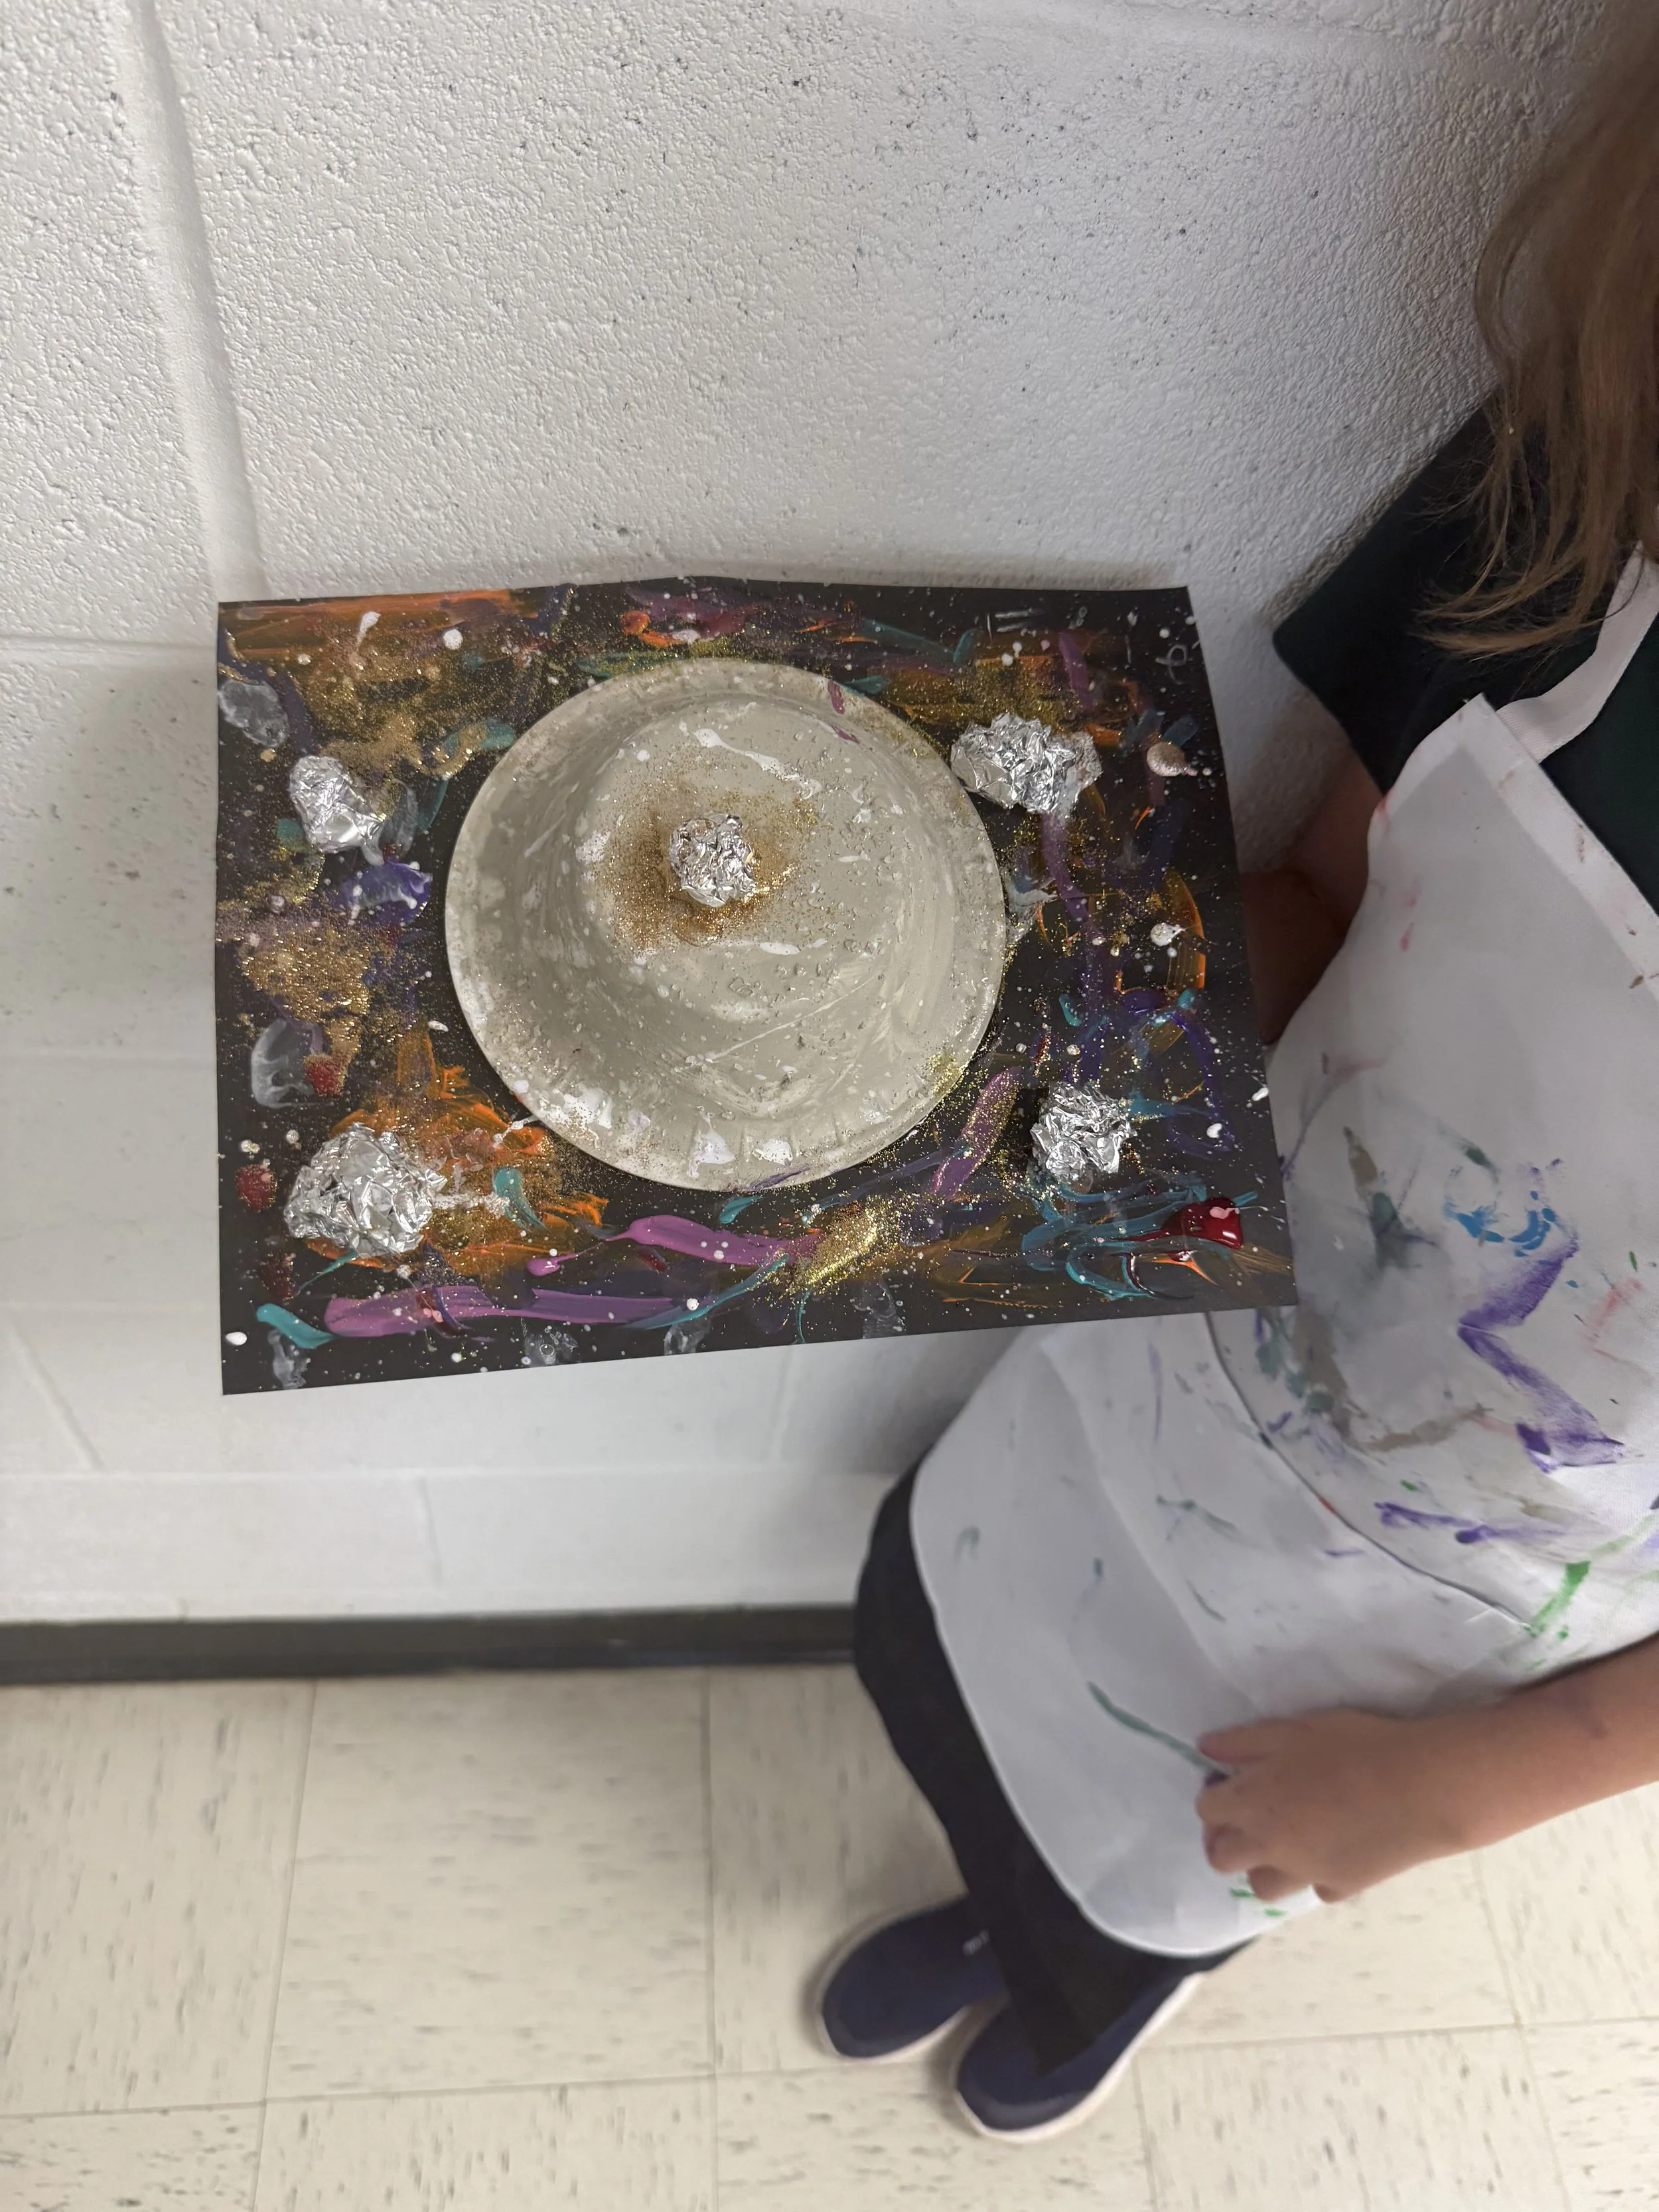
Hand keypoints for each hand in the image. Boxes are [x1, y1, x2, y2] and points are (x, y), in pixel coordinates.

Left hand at [1195, 1708, 1482, 1904]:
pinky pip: (1315, 1888)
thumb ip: (1243, 1742)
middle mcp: (1270, 1845)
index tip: (1232, 1778)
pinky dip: (1316, 1873)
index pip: (1207, 1810)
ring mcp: (1305, 1873)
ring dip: (1263, 1864)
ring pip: (1262, 1885)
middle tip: (1249, 1814)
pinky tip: (1333, 1847)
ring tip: (1285, 1838)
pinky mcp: (1341, 1888)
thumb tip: (1205, 1749)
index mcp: (1253, 1804)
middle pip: (1221, 1858)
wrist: (1420, 1788)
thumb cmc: (1354, 1748)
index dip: (1214, 1793)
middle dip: (1224, 1837)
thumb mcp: (1293, 1729)